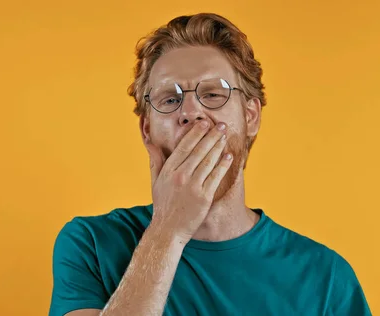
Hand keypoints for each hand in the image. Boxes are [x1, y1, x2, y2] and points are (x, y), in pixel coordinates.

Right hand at [144, 120, 231, 242]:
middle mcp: (180, 177)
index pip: (184, 147)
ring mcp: (192, 187)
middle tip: (221, 125)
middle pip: (198, 151)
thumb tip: (150, 142)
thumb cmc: (163, 205)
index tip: (204, 123)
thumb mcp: (155, 181)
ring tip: (225, 137)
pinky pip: (216, 177)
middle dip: (211, 136)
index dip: (195, 133)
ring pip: (208, 162)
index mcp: (168, 171)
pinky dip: (223, 166)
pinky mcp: (204, 197)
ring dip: (218, 147)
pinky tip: (229, 157)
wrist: (168, 230)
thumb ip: (155, 160)